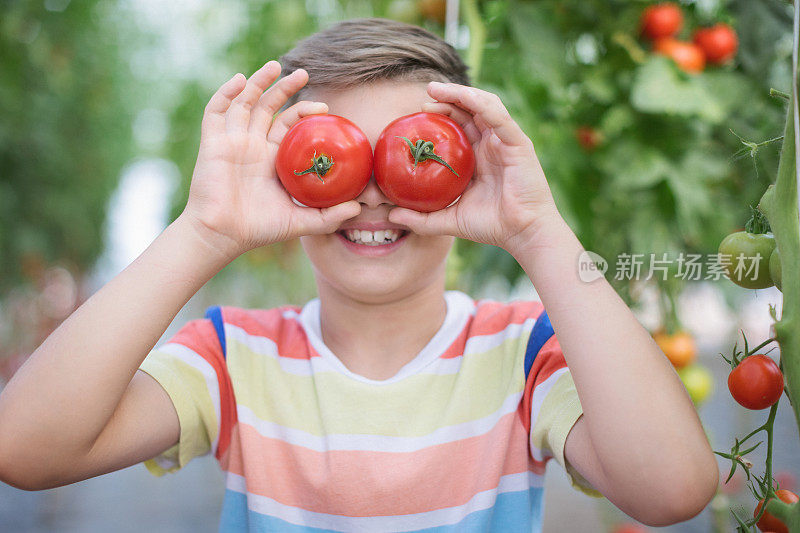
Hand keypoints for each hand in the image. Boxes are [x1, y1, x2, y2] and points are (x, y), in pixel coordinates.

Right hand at [180, 61, 360, 260]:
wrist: (223, 236)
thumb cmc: (259, 230)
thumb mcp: (301, 223)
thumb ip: (329, 216)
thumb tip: (358, 208)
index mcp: (272, 158)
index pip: (289, 125)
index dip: (304, 112)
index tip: (324, 107)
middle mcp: (252, 145)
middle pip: (268, 106)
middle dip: (285, 87)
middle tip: (304, 73)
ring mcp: (231, 141)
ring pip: (244, 102)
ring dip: (258, 81)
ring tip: (276, 65)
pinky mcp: (212, 143)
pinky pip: (216, 111)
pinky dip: (225, 93)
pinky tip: (239, 79)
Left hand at [387, 82, 561, 253]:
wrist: (522, 234)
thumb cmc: (491, 226)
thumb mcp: (448, 221)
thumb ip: (422, 219)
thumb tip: (391, 216)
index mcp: (477, 157)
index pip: (456, 127)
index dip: (438, 116)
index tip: (414, 116)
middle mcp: (491, 144)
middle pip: (467, 110)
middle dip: (445, 98)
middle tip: (424, 96)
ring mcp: (504, 141)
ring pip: (482, 105)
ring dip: (460, 93)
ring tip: (436, 89)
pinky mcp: (518, 142)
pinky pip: (499, 117)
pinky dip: (481, 104)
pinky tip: (464, 96)